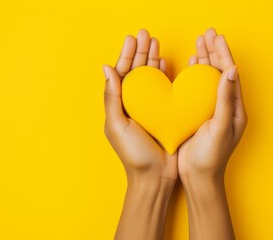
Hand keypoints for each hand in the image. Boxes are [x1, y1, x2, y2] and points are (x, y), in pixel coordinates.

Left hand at [103, 29, 176, 182]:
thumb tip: (106, 68)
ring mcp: (149, 108)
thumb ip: (112, 98)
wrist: (155, 176)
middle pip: (136, 72)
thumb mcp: (117, 125)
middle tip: (147, 35)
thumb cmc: (134, 154)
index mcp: (119, 106)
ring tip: (156, 43)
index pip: (122, 75)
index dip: (127, 56)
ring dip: (152, 60)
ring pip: (150, 78)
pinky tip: (166, 64)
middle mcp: (133, 104)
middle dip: (140, 52)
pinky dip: (164, 76)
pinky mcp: (164, 113)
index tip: (133, 40)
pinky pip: (164, 90)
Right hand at [178, 28, 246, 181]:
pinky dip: (194, 75)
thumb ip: (225, 99)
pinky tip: (192, 64)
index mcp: (234, 108)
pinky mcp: (198, 113)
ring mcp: (211, 109)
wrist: (198, 176)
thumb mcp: (221, 127)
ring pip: (208, 78)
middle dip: (214, 52)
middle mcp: (225, 106)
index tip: (217, 38)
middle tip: (207, 34)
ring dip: (205, 60)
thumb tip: (232, 70)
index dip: (224, 55)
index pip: (230, 75)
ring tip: (199, 43)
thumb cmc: (211, 156)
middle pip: (220, 72)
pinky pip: (197, 89)